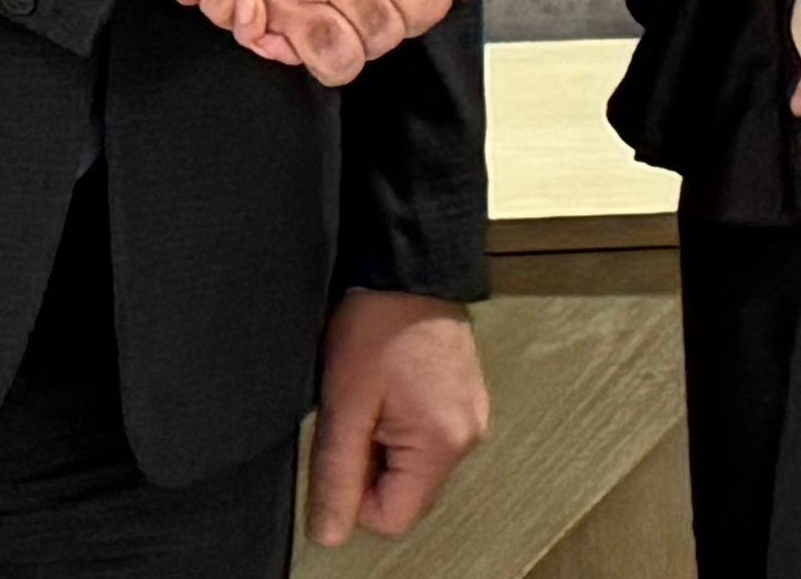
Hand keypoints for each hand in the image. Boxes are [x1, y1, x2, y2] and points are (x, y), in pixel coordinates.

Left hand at [308, 290, 490, 546]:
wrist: (407, 267)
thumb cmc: (378, 323)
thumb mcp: (344, 404)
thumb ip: (337, 475)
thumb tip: (330, 533)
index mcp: (442, 444)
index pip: (392, 518)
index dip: (353, 495)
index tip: (341, 449)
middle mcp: (467, 436)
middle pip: (406, 494)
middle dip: (370, 466)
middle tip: (355, 414)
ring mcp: (470, 416)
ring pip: (412, 466)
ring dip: (383, 443)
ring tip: (371, 395)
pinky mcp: (464, 399)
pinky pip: (425, 437)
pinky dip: (399, 424)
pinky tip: (387, 387)